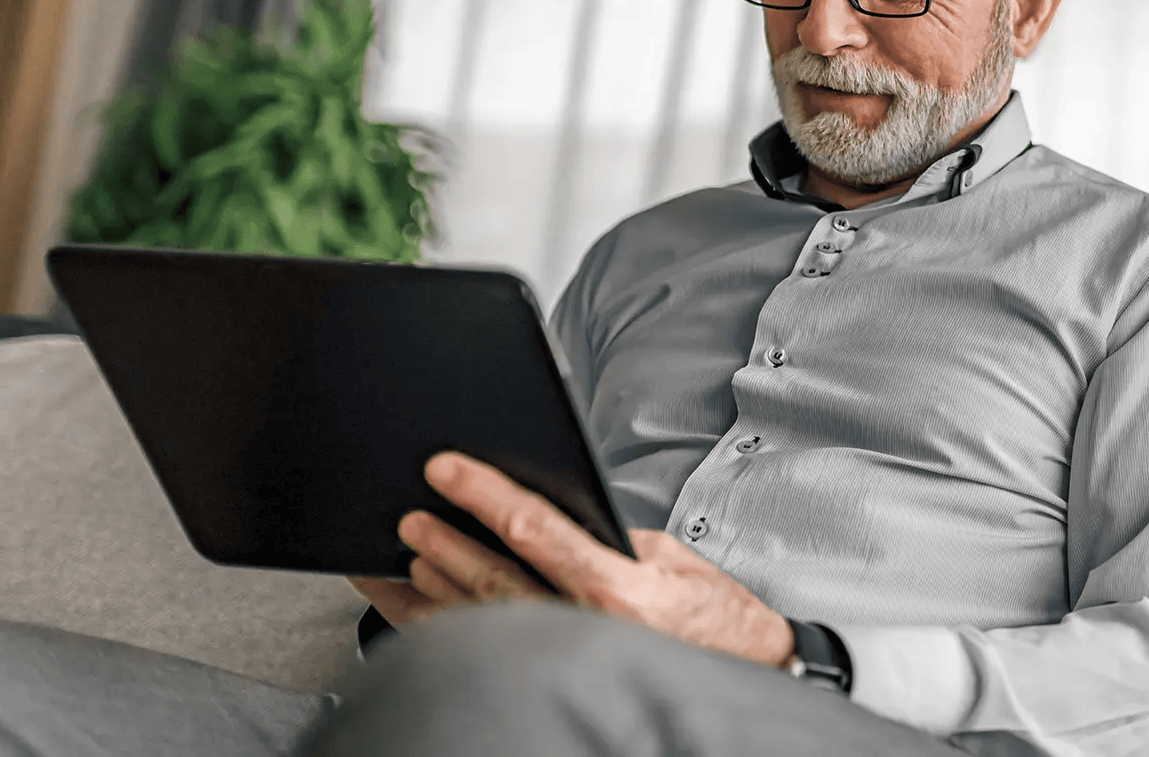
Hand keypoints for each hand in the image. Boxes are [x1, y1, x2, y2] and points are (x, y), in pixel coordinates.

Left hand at [347, 452, 795, 666]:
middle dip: (445, 542)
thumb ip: (609, 535)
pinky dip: (440, 631)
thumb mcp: (672, 558)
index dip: (482, 493)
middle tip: (408, 516)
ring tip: (402, 553)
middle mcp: (584, 630)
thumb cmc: (716, 619)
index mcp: (616, 590)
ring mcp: (568, 660)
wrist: (746, 675)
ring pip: (481, 620)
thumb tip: (549, 514)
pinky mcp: (559, 679)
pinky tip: (412, 606)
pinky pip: (484, 654)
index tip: (445, 469)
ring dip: (433, 586)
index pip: (531, 529)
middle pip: (494, 577)